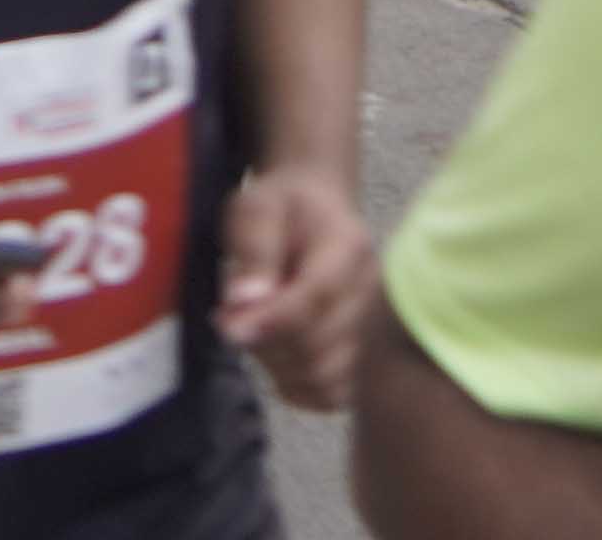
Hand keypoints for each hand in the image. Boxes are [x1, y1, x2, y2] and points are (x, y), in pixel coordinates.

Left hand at [217, 162, 376, 409]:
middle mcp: (370, 294)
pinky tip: (277, 355)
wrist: (317, 207)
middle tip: (232, 321)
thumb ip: (252, 251)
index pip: (317, 297)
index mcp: (347, 247)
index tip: (228, 327)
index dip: (271, 320)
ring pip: (327, 379)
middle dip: (267, 343)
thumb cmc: (281, 206)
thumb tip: (245, 303)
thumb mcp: (255, 207)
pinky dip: (298, 386)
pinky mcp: (364, 355)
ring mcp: (373, 328)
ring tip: (257, 334)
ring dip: (279, 368)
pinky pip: (333, 394)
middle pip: (321, 346)